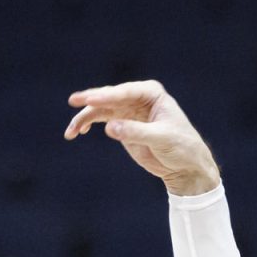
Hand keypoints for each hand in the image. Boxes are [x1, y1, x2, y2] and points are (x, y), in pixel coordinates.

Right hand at [64, 81, 220, 195]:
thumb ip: (136, 132)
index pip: (126, 92)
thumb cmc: (181, 147)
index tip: (91, 100)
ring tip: (70, 131)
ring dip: (84, 117)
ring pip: (100, 108)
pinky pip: (100, 120)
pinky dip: (87, 124)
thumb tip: (109, 126)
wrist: (185, 165)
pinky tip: (76, 132)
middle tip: (74, 101)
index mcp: (151, 94)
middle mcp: (137, 98)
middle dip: (91, 100)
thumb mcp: (161, 139)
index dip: (108, 95)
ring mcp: (127, 110)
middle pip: (109, 96)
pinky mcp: (121, 124)